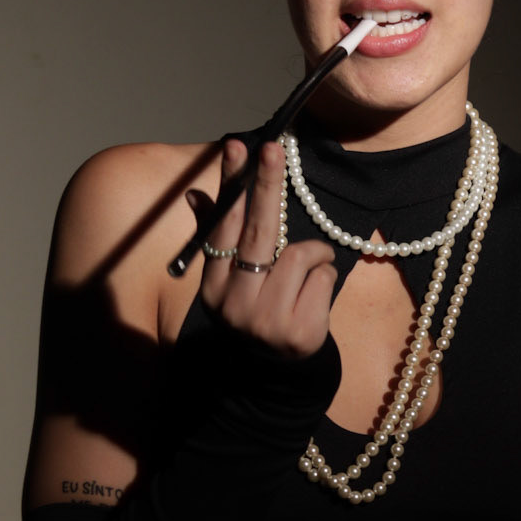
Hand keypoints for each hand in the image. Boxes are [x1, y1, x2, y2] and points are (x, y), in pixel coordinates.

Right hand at [186, 136, 335, 357]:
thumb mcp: (231, 280)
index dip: (232, 185)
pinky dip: (325, 277)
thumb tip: (195, 193)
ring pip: (300, 254)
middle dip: (267, 185)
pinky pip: (324, 277)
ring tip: (308, 270)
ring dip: (313, 255)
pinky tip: (314, 295)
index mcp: (213, 287)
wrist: (274, 373)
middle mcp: (235, 304)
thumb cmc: (256, 311)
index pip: (223, 226)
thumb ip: (218, 237)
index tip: (238, 147)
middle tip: (274, 149)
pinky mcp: (300, 332)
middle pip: (258, 231)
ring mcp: (267, 320)